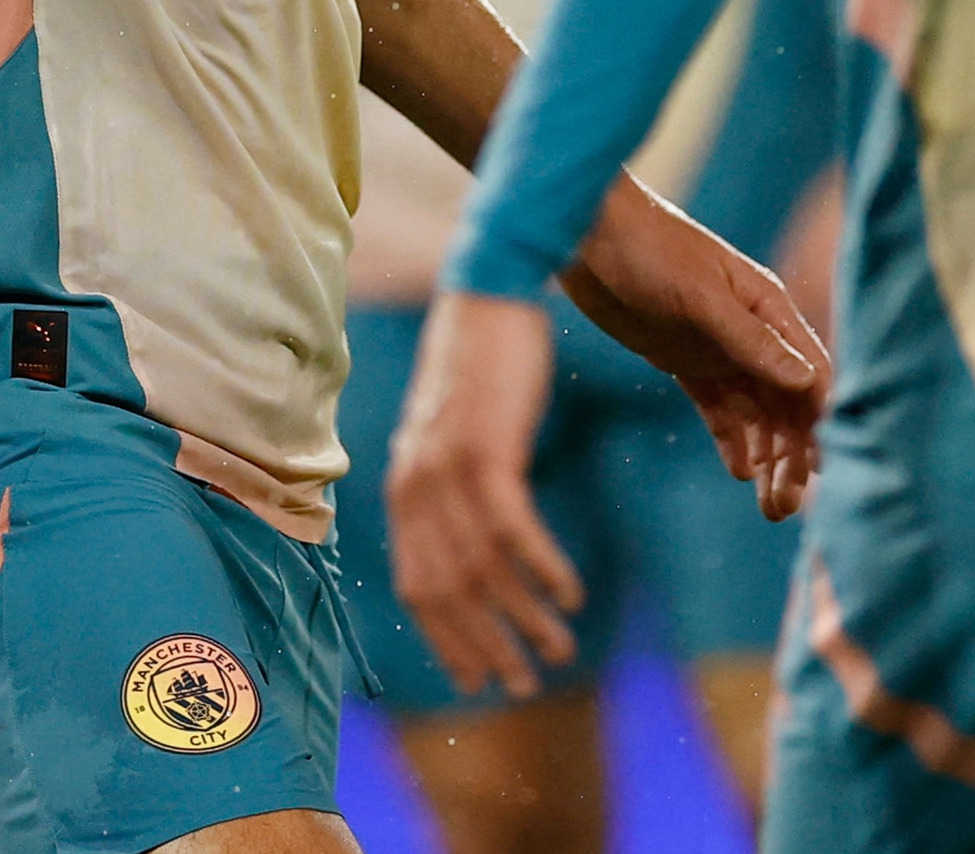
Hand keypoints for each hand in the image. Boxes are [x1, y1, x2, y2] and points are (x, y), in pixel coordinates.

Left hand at [383, 291, 580, 698]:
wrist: (487, 291)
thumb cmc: (480, 362)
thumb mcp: (457, 433)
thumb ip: (454, 487)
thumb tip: (473, 539)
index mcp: (403, 491)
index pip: (418, 590)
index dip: (450, 641)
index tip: (481, 680)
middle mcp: (414, 488)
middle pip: (450, 593)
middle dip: (488, 647)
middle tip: (526, 684)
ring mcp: (445, 470)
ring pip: (483, 570)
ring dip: (525, 619)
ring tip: (561, 649)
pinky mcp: (483, 450)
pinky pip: (512, 530)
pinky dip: (541, 568)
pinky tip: (571, 594)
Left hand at [557, 177, 826, 520]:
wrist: (587, 235)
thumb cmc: (650, 250)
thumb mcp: (702, 297)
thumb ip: (751, 340)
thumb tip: (807, 380)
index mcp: (767, 307)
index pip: (810, 371)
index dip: (821, 419)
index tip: (823, 468)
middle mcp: (751, 331)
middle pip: (787, 401)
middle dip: (794, 454)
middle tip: (787, 506)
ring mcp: (718, 347)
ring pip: (756, 411)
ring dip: (768, 456)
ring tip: (769, 506)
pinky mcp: (684, 360)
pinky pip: (718, 408)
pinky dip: (732, 440)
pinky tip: (740, 473)